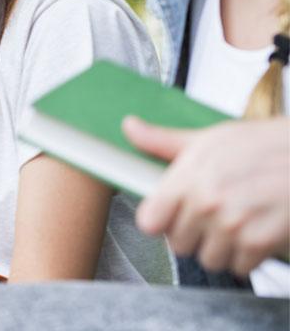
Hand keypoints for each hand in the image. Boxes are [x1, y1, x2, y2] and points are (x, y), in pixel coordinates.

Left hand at [124, 116, 289, 274]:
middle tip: (213, 218)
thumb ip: (164, 142)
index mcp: (188, 177)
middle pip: (179, 245)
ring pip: (208, 259)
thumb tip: (129, 127)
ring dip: (222, 250)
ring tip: (236, 225)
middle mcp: (206, 203)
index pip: (149, 222)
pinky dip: (248, 258)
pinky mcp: (259, 242)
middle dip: (194, 235)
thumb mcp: (210, 139)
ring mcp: (232, 225)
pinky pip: (239, 267)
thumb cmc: (265, 146)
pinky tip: (256, 234)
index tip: (171, 217)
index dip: (160, 222)